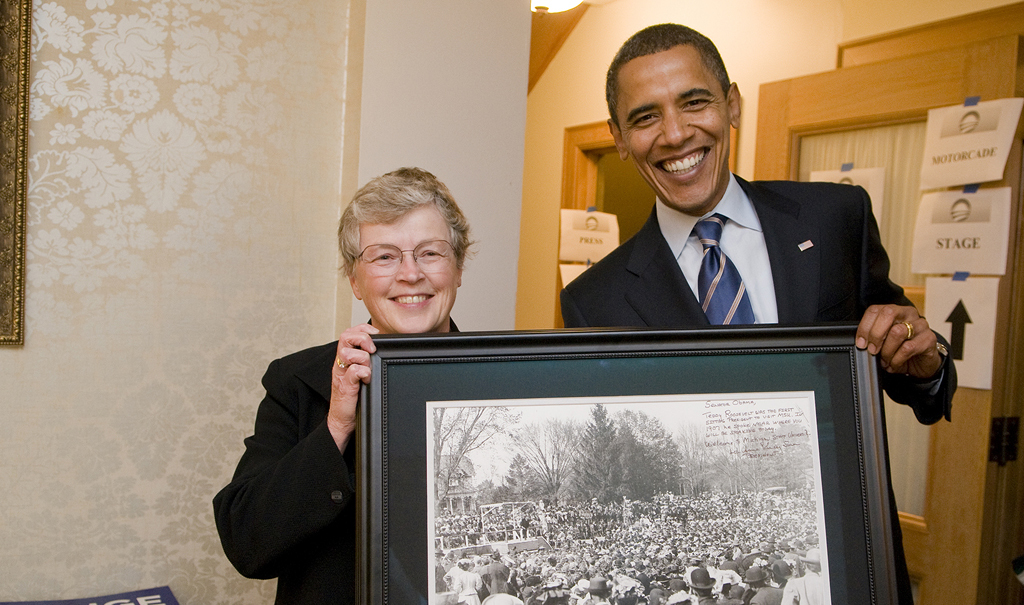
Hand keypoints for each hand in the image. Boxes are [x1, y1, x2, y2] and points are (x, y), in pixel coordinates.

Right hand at [327, 323, 378, 450]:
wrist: (343, 420)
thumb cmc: (355, 398)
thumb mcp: (362, 375)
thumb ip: (370, 362)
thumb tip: (386, 351)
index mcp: (346, 358)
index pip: (350, 332)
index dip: (363, 328)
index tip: (376, 334)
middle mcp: (341, 363)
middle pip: (345, 336)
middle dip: (362, 338)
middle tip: (372, 348)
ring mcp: (342, 374)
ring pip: (347, 352)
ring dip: (363, 357)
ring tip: (369, 367)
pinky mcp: (345, 387)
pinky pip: (353, 371)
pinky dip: (363, 372)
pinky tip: (368, 378)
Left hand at [855, 304, 942, 378]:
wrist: (922, 363)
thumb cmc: (900, 351)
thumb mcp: (883, 343)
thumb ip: (873, 337)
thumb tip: (861, 342)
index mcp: (895, 311)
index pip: (875, 310)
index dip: (864, 326)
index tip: (861, 343)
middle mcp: (909, 314)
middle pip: (888, 314)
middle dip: (875, 334)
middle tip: (872, 350)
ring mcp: (921, 325)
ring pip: (898, 331)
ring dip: (887, 350)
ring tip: (885, 360)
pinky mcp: (929, 339)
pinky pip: (908, 348)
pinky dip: (896, 359)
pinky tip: (894, 364)